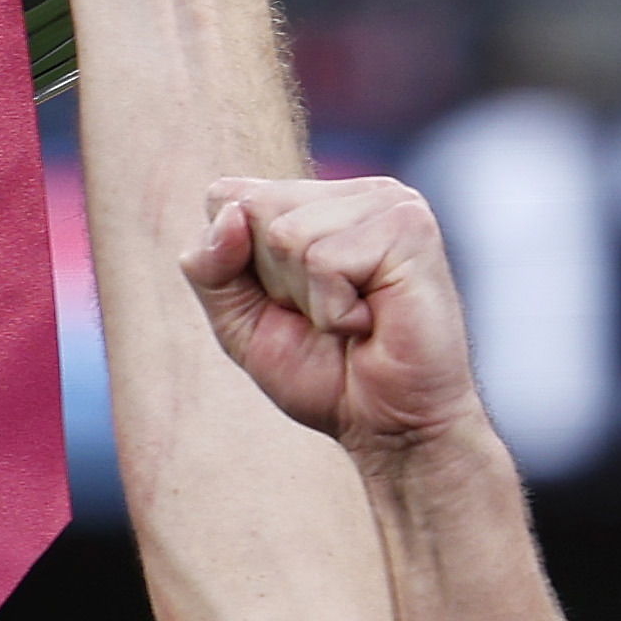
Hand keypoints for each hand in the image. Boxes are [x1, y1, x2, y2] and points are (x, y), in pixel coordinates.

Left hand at [187, 170, 488, 456]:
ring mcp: (388, 202)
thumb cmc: (327, 375)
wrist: (393, 430)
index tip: (289, 306)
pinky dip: (336, 311)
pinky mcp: (409, 227)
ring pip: (288, 235)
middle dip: (276, 285)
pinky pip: (325, 261)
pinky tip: (372, 323)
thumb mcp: (241, 323)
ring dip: (310, 301)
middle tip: (328, 318)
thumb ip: (211, 268)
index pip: (226, 197)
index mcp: (317, 199)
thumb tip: (230, 216)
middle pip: (254, 210)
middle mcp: (353, 191)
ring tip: (354, 320)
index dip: (237, 267)